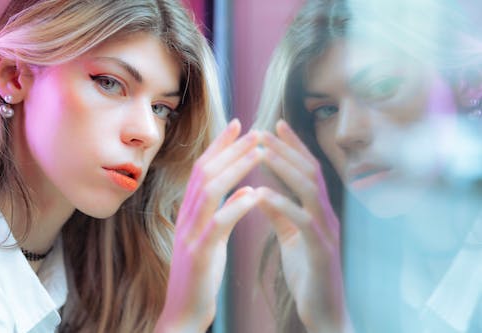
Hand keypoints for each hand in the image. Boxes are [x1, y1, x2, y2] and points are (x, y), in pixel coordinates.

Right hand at [154, 119, 261, 332]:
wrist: (182, 312)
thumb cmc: (199, 273)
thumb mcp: (208, 237)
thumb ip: (220, 213)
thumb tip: (242, 190)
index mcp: (188, 212)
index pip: (201, 168)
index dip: (219, 145)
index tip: (238, 125)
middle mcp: (185, 217)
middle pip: (204, 172)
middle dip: (229, 148)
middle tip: (253, 130)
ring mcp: (190, 234)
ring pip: (209, 191)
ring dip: (235, 168)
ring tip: (259, 152)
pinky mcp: (199, 254)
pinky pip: (218, 225)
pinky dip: (236, 206)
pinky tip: (253, 194)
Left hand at [257, 120, 343, 332]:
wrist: (325, 312)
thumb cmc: (308, 271)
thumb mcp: (290, 236)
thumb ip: (278, 212)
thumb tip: (260, 190)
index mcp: (318, 210)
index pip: (307, 169)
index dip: (292, 146)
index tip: (273, 126)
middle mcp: (327, 214)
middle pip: (310, 171)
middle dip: (286, 148)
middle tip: (262, 130)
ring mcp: (327, 231)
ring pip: (309, 189)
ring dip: (284, 167)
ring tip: (261, 151)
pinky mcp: (321, 250)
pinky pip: (303, 221)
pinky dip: (282, 204)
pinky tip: (262, 193)